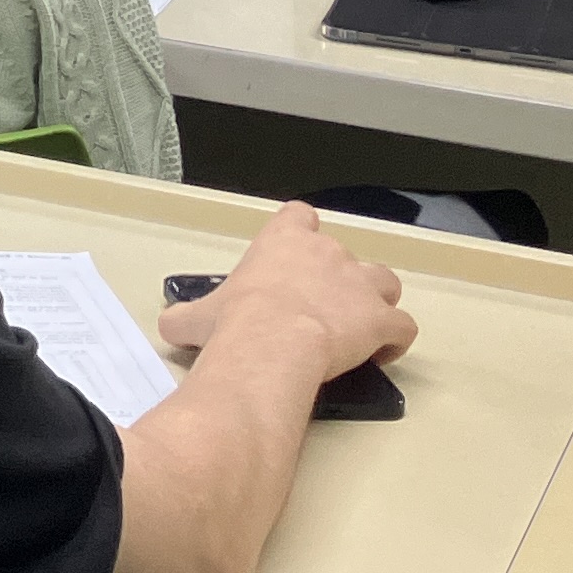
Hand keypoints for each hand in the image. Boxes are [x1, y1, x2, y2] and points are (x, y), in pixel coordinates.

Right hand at [157, 201, 413, 377]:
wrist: (273, 342)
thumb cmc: (235, 321)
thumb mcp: (195, 317)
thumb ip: (185, 315)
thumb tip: (170, 324)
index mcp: (283, 241)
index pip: (299, 217)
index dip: (302, 237)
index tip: (295, 265)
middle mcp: (329, 253)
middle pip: (346, 256)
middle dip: (337, 281)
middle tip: (317, 312)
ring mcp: (360, 284)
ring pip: (385, 283)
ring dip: (375, 303)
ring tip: (359, 330)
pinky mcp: (382, 319)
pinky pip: (402, 326)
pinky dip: (394, 340)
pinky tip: (380, 356)